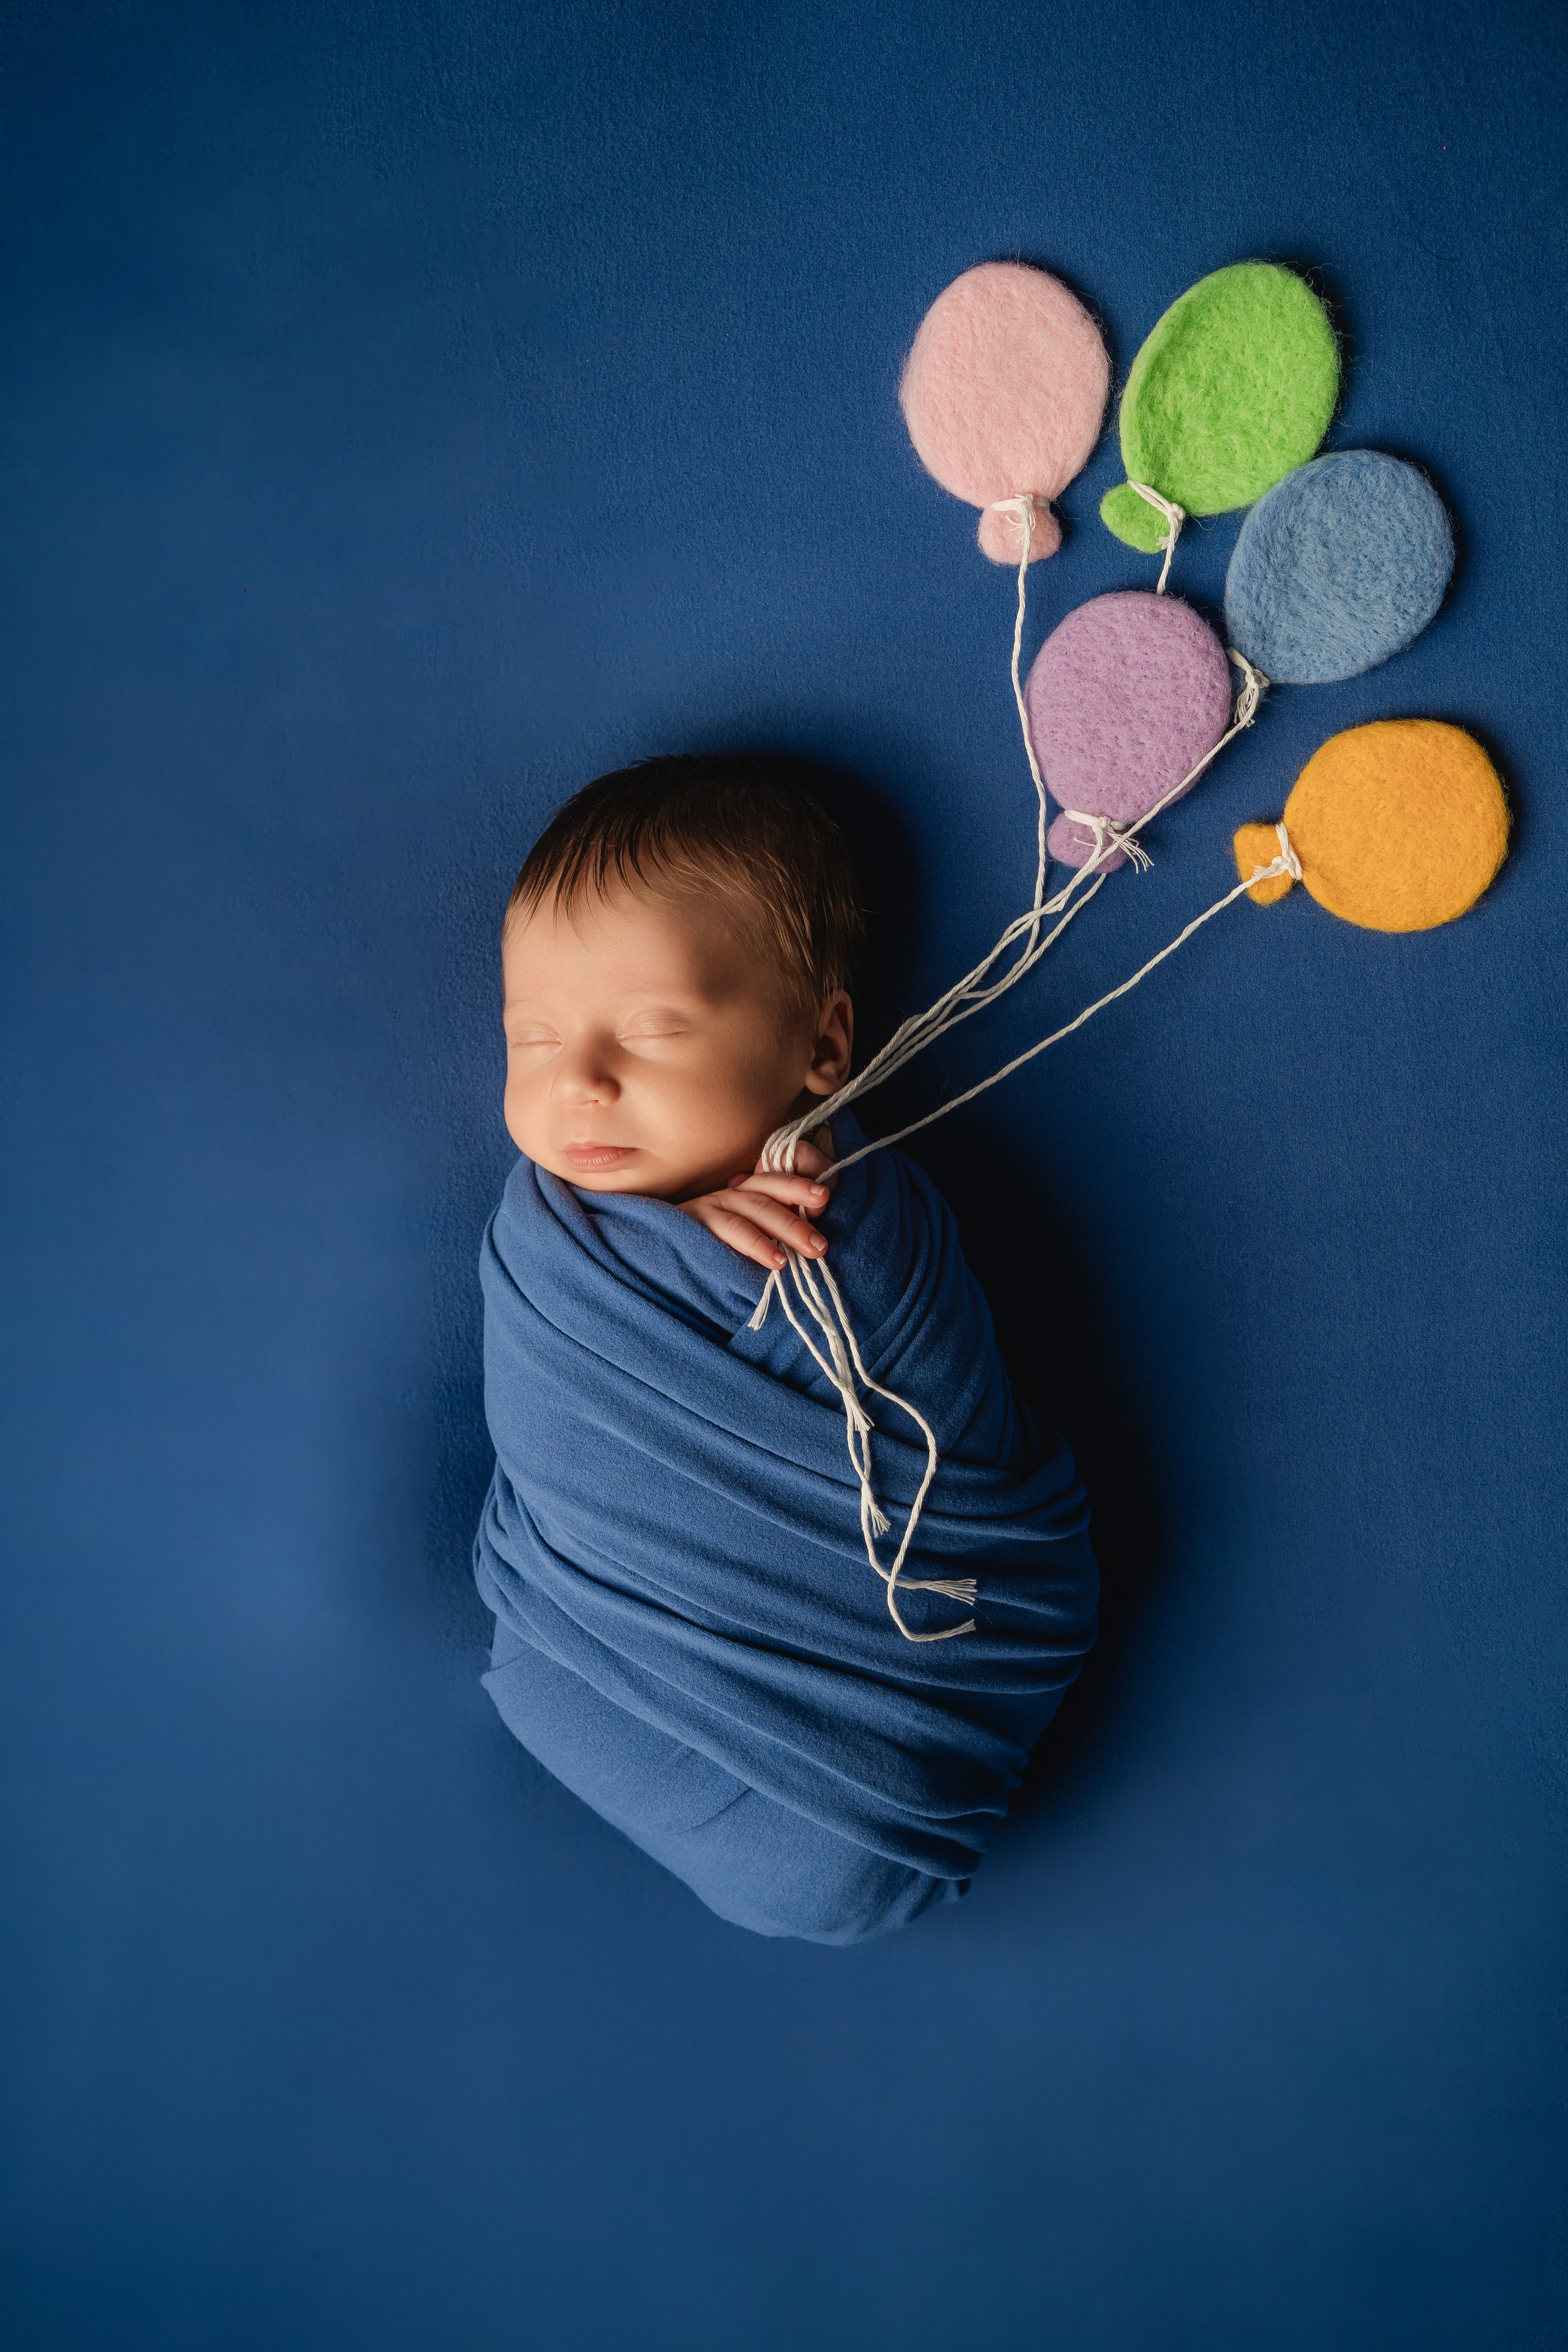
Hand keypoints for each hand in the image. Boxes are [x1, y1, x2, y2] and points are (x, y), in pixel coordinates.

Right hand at [677, 1140, 833, 1273]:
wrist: (659, 1247)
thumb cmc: (711, 1244)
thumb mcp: (748, 1233)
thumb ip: (776, 1231)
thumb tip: (812, 1240)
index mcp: (747, 1192)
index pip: (776, 1181)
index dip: (800, 1185)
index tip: (824, 1196)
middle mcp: (731, 1194)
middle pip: (768, 1194)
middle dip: (797, 1215)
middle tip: (821, 1243)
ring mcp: (711, 1206)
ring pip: (751, 1211)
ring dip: (782, 1230)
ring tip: (805, 1253)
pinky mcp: (694, 1222)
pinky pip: (727, 1229)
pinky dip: (753, 1244)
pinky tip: (773, 1260)